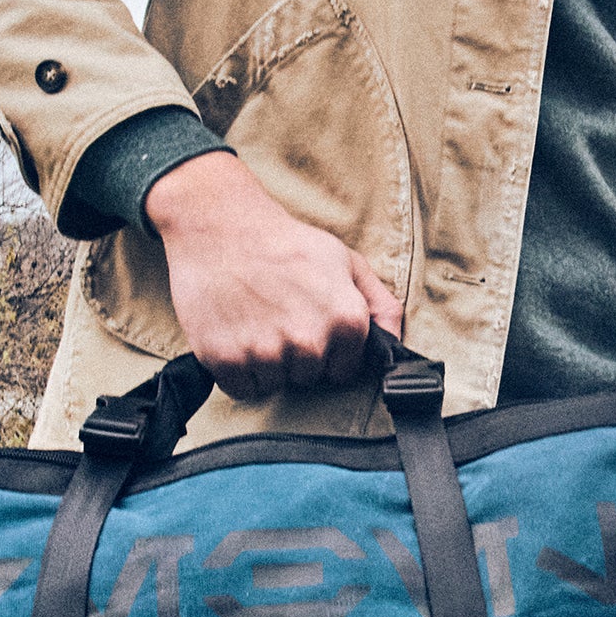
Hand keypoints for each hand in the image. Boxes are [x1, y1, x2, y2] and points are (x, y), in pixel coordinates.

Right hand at [144, 151, 404, 402]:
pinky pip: (242, 389)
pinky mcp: (228, 361)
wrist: (220, 227)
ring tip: (255, 321)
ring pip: (275, 385)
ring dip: (265, 363)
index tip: (309, 326)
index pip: (343, 371)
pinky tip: (236, 334)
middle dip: (294, 356)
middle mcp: (310, 342)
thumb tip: (395, 344)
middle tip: (277, 316)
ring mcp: (268, 354)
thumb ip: (379, 305)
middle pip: (307, 379)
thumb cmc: (285, 244)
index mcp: (346, 321)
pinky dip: (237, 370)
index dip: (326, 352)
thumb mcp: (345, 261)